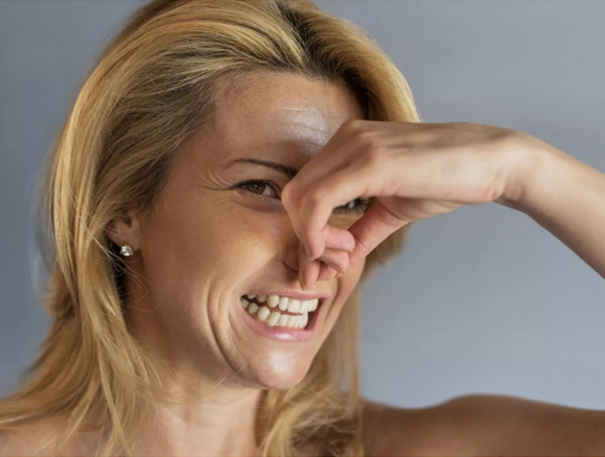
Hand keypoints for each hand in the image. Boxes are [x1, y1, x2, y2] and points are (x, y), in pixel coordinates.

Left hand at [280, 119, 534, 289]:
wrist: (490, 162)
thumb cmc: (444, 181)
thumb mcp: (392, 210)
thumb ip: (360, 232)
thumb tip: (336, 261)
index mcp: (346, 143)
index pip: (302, 190)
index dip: (305, 232)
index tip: (329, 261)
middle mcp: (345, 138)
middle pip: (292, 196)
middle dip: (304, 240)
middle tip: (334, 263)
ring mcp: (355, 146)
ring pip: (300, 199)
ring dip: (312, 240)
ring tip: (345, 257)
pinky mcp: (370, 161)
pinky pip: (320, 200)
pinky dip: (319, 233)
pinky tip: (346, 249)